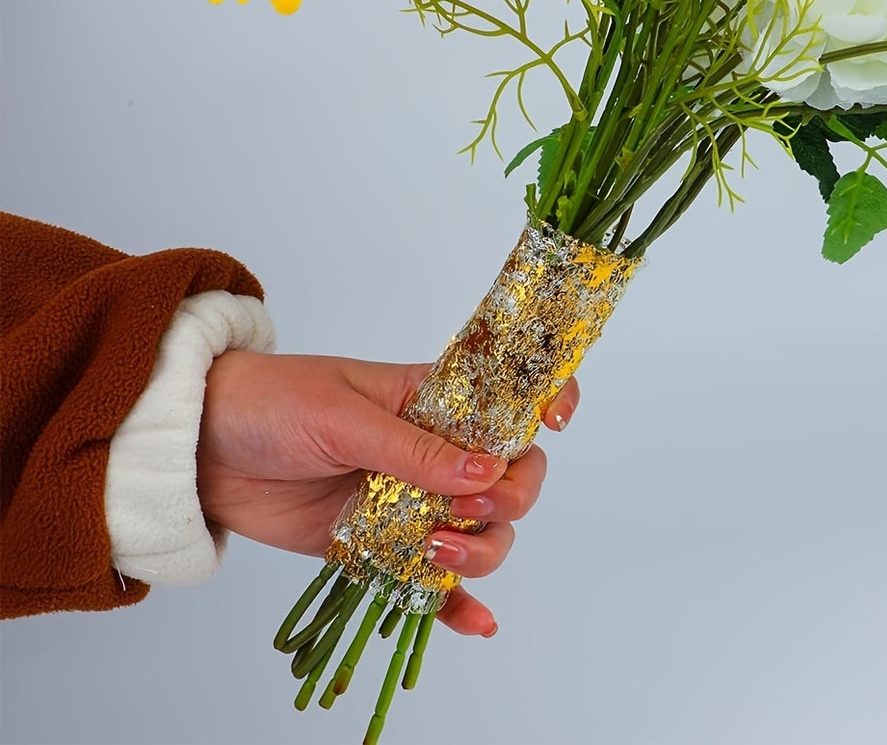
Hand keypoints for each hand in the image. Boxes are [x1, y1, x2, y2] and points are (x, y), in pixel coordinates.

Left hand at [196, 351, 578, 635]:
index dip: (544, 405)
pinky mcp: (377, 547)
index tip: (552, 425)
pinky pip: (428, 582)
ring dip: (480, 552)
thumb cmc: (273, 404)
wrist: (201, 449)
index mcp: (433, 399)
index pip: (510, 397)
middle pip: (508, 480)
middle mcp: (433, 451)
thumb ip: (414, 450)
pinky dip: (454, 605)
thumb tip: (485, 473)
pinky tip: (475, 623)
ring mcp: (408, 502)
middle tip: (469, 511)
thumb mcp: (344, 416)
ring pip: (480, 534)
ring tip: (434, 555)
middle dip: (508, 500)